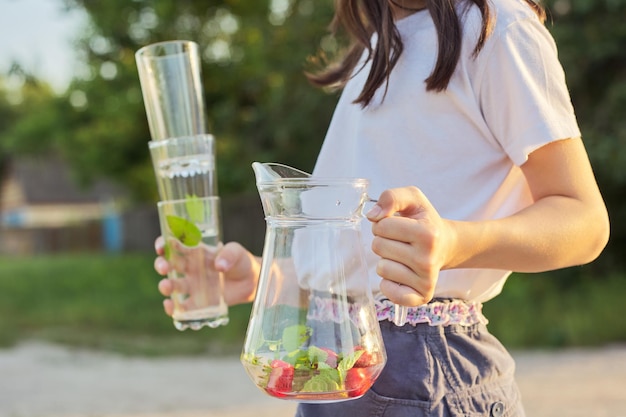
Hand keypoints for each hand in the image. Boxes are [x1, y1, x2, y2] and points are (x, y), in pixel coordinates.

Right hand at [154, 237, 258, 315]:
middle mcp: (189, 268)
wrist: (251, 281)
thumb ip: (228, 255)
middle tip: (164, 267)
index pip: (173, 245)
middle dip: (161, 265)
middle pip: (168, 265)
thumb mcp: (236, 252)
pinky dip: (173, 308)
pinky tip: (171, 307)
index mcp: (194, 251)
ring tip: (167, 287)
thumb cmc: (241, 261)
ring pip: (172, 285)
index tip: (161, 247)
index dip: (163, 244)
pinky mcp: (198, 301)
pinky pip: (182, 306)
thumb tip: (219, 265)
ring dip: (166, 286)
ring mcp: (192, 285)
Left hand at [366, 186, 454, 306]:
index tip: (398, 226)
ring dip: (387, 260)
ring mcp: (426, 280)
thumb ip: (391, 197)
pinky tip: (401, 274)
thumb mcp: (413, 199)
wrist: (446, 244)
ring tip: (403, 256)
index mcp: (427, 233)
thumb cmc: (424, 221)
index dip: (384, 223)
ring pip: (381, 268)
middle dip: (384, 241)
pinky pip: (389, 292)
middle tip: (401, 241)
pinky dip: (388, 283)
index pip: (381, 226)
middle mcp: (427, 259)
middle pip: (378, 247)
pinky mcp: (422, 296)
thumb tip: (373, 215)